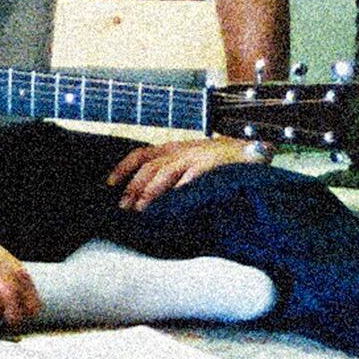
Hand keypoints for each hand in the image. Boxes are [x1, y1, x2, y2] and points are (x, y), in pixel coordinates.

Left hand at [106, 135, 259, 213]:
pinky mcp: (211, 165)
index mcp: (172, 149)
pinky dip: (180, 189)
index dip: (123, 168)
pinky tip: (173, 201)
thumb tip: (144, 199)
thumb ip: (170, 174)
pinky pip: (192, 177)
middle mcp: (180, 151)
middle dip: (134, 187)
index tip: (109, 184)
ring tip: (142, 208)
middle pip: (149, 167)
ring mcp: (195, 157)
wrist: (249, 151)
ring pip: (165, 172)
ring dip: (151, 191)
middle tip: (125, 206)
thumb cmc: (216, 162)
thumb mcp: (188, 162)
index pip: (140, 155)